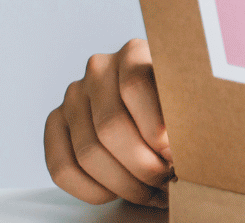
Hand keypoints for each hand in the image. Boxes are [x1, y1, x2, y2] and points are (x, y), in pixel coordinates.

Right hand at [44, 39, 172, 208]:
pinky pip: (62, 168)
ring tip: (151, 192)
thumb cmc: (178, 104)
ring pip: (88, 152)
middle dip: (143, 164)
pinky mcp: (55, 123)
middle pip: (111, 126)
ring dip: (123, 183)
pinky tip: (118, 192)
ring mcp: (72, 96)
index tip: (175, 154)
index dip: (155, 126)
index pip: (136, 86)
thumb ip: (186, 112)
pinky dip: (93, 190)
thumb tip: (177, 152)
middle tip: (166, 182)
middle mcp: (99, 69)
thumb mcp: (188, 96)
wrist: (151, 104)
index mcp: (134, 52)